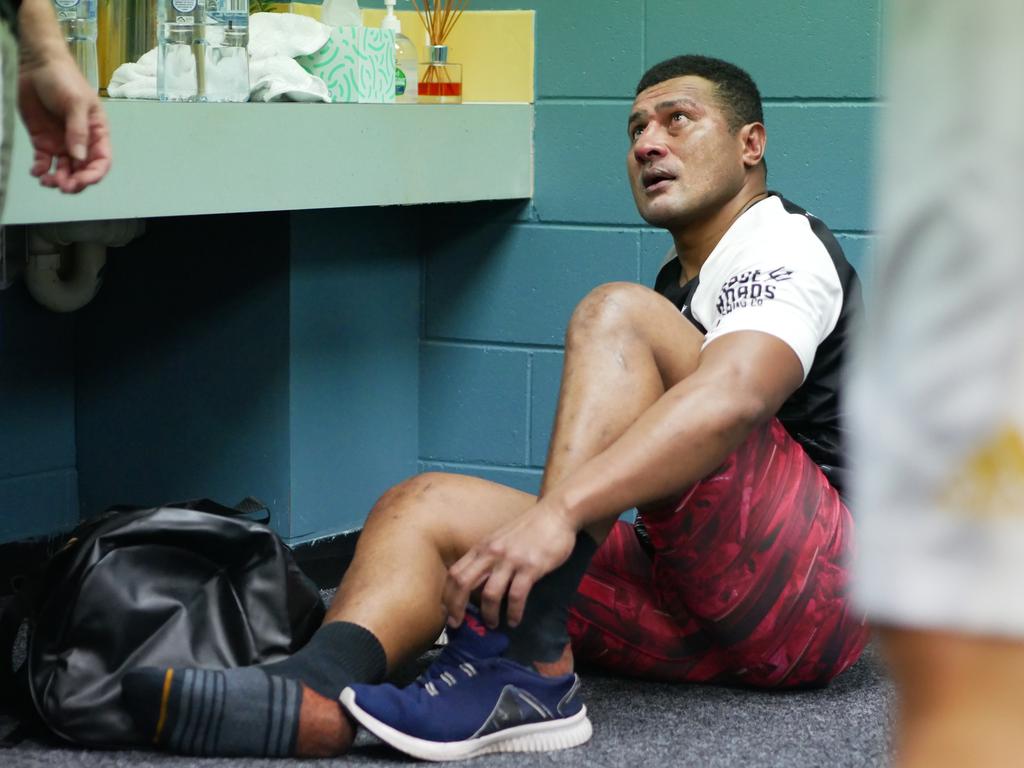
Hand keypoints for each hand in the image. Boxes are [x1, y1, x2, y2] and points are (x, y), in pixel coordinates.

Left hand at [18, 51, 111, 192]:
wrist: (36, 65)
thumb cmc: (64, 79)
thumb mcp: (76, 103)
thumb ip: (78, 131)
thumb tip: (78, 158)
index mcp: (97, 133)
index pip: (101, 161)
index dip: (93, 175)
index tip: (79, 181)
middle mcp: (81, 142)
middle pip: (82, 171)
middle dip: (74, 182)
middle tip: (62, 186)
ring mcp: (61, 143)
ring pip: (63, 170)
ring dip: (57, 179)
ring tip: (47, 181)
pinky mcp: (42, 141)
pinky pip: (43, 162)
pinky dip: (40, 170)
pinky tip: (36, 172)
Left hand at [443, 499, 577, 630]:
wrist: (556, 513)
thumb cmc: (529, 528)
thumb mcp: (500, 538)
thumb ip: (488, 557)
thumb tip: (477, 583)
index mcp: (482, 547)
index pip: (455, 573)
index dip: (447, 595)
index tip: (447, 612)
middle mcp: (492, 553)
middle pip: (463, 583)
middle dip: (457, 607)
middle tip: (458, 625)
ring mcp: (511, 560)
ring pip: (489, 593)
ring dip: (489, 614)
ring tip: (493, 624)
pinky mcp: (530, 567)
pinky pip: (516, 595)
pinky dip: (514, 612)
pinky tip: (515, 620)